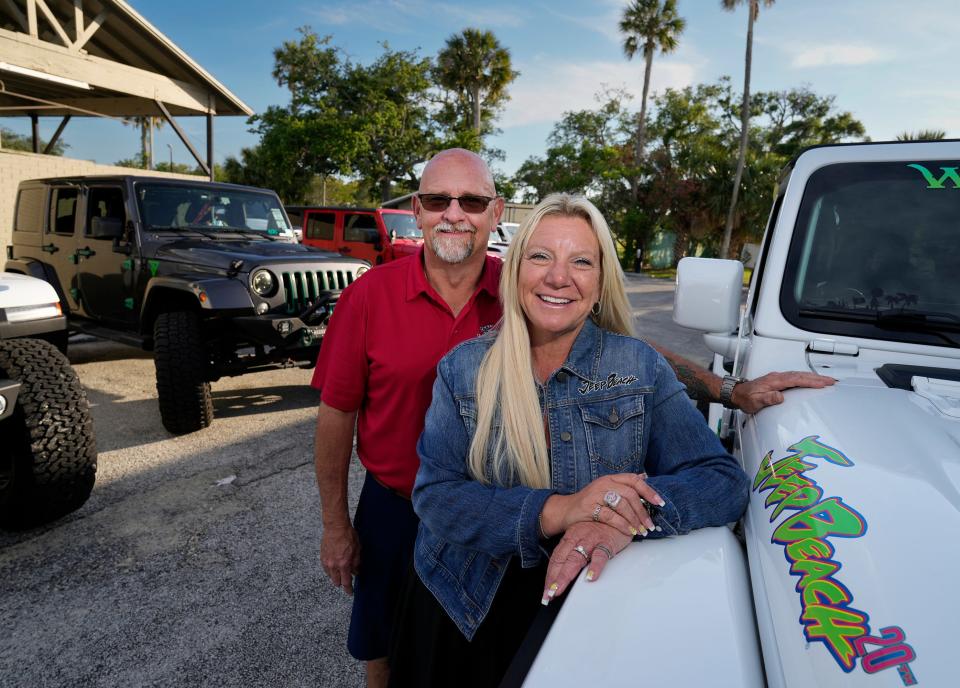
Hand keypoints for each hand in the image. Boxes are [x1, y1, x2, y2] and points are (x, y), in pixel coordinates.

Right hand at [320, 522, 360, 593]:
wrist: (335, 526)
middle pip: (336, 582)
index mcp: (344, 564)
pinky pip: (326, 569)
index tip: (350, 593)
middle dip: (342, 583)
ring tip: (341, 572)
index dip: (348, 589)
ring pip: (330, 576)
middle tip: (347, 580)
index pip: (346, 582)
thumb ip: (356, 563)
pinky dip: (330, 570)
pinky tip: (334, 566)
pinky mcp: (322, 557)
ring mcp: (326, 561)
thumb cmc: (348, 535)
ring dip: (335, 576)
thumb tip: (356, 571)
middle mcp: (334, 565)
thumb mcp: (357, 549)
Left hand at [540, 522, 631, 605]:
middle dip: (553, 578)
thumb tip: (565, 572)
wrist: (620, 511)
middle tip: (548, 594)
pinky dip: (595, 566)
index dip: (550, 574)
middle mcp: (578, 538)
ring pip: (575, 558)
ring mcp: (591, 540)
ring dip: (565, 575)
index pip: (556, 558)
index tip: (546, 590)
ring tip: (559, 589)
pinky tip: (590, 578)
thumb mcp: (584, 537)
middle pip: (562, 560)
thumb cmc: (601, 527)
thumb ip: (575, 552)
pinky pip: (600, 555)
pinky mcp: (606, 542)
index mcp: (570, 537)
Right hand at [542, 473, 663, 538]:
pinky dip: (622, 525)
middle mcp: (604, 483)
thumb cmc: (589, 502)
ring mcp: (595, 494)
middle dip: (643, 511)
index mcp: (610, 478)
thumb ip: (624, 485)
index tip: (660, 503)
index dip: (649, 490)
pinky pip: (610, 516)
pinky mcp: (589, 507)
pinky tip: (629, 531)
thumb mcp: (606, 490)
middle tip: (650, 524)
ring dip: (635, 519)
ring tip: (641, 530)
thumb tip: (645, 477)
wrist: (565, 510)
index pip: (633, 479)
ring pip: (622, 504)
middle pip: (630, 493)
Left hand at [731, 371, 835, 413]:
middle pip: (800, 375)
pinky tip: (811, 381)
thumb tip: (780, 396)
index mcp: (774, 381)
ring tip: (827, 381)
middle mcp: (777, 377)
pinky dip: (806, 378)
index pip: (796, 379)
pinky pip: (795, 377)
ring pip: (799, 375)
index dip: (810, 381)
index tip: (823, 383)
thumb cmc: (745, 398)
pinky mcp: (778, 381)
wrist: (736, 393)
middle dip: (817, 378)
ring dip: (813, 377)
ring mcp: (778, 378)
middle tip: (832, 381)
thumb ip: (767, 399)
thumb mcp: (754, 402)